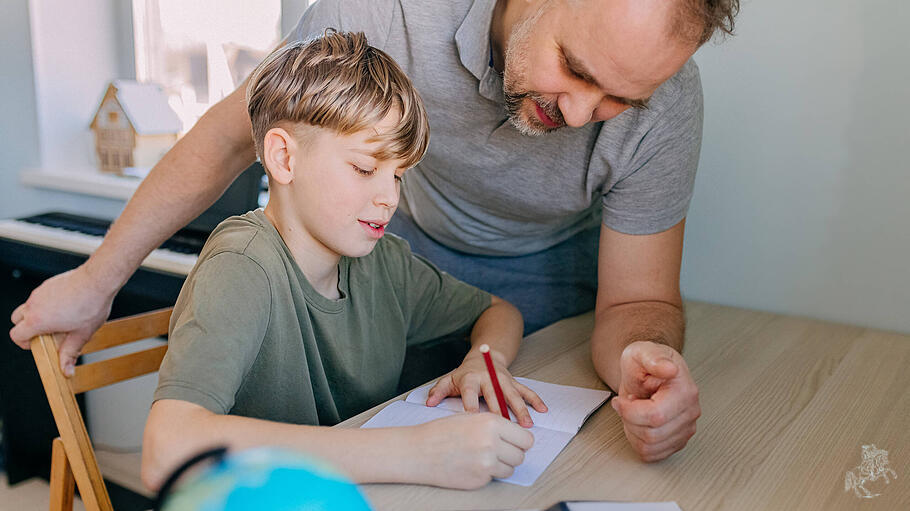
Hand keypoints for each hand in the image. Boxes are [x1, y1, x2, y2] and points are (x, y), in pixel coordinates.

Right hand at [9, 266, 114, 375]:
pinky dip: (46, 304)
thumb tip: (66, 371)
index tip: (35, 344)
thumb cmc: (90, 305)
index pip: (16, 335)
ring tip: (59, 320)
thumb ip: (70, 353)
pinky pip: (40, 296)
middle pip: (17, 320)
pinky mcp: (48, 284)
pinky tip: (66, 306)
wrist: (98, 280)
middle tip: (45, 333)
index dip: (23, 343)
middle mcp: (34, 305)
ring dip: (38, 315)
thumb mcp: (81, 334)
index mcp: (37, 320)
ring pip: (29, 306)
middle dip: (26, 328)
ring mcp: (39, 292)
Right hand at [412, 412, 533, 488]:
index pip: (526, 438)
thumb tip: (516, 436)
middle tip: (498, 451)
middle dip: (512, 454)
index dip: (520, 441)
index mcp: (491, 423)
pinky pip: (494, 478)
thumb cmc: (440, 433)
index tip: (516, 443)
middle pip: (520, 455)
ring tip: (482, 457)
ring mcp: (486, 463)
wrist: (418, 451)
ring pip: (510, 469)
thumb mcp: (470, 418)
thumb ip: (494, 426)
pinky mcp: (479, 480)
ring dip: (501, 465)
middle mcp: (492, 443)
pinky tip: (471, 465)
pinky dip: (487, 473)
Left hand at [426, 350, 546, 427]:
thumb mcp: (449, 380)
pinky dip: (535, 400)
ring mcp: (503, 379)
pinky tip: (543, 410)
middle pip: (495, 395)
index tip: (473, 420)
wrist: (483, 356)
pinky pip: (526, 390)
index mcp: (470, 379)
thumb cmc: (464, 374)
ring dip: (521, 409)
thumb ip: (438, 391)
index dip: (471, 406)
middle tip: (505, 427)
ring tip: (527, 424)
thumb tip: (429, 403)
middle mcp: (488, 378)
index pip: (470, 393)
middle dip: (501, 411)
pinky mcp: (514, 381)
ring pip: (513, 394)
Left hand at [611, 341, 699, 461]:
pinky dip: (637, 441)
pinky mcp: (678, 440)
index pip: (655, 416)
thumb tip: (669, 368)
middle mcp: (691, 412)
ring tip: (635, 411)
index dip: (630, 411)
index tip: (620, 400)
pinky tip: (638, 423)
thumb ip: (653, 358)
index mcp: (685, 391)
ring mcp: (686, 428)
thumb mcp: (642, 352)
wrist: (649, 371)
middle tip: (628, 403)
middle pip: (651, 435)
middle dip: (630, 420)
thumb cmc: (645, 362)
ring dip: (633, 430)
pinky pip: (651, 454)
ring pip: (650, 447)